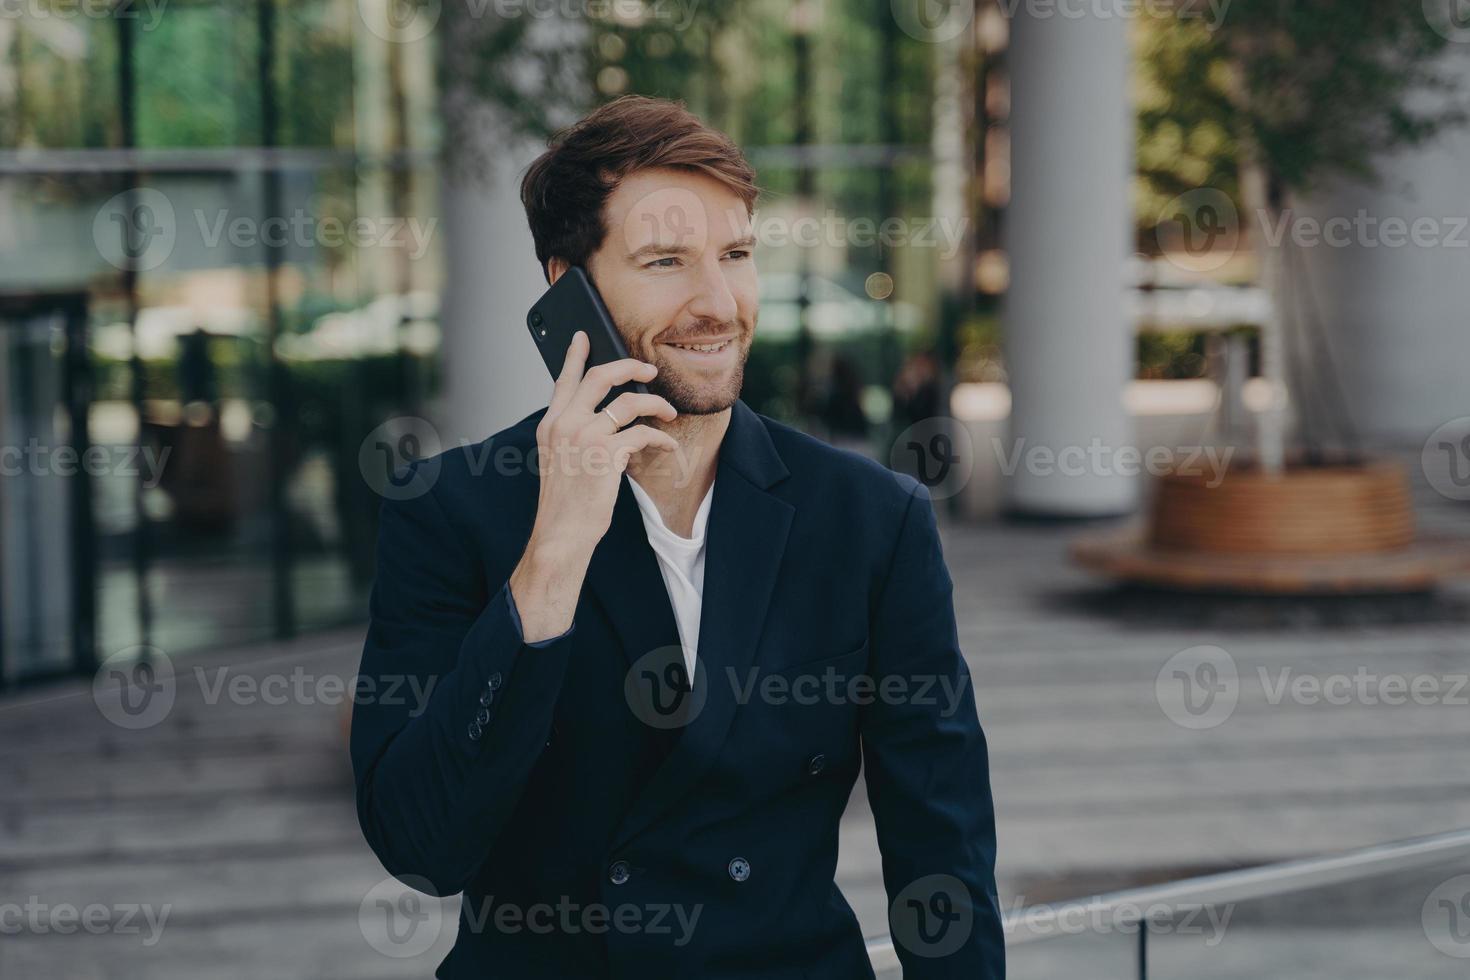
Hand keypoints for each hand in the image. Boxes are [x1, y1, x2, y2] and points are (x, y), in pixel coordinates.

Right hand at [509, 332, 677, 641]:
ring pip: (628, 401)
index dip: (575, 356)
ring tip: (668, 411)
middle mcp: (564, 423)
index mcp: (550, 424)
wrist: (561, 533)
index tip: (584, 337)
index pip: (564, 380)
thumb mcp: (560, 461)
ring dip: (655, 404)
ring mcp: (584, 436)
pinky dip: (661, 439)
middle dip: (630, 367)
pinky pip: (643, 433)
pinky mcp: (605, 454)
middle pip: (601, 377)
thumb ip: (573, 435)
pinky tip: (668, 447)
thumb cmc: (565, 503)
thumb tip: (604, 418)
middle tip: (650, 370)